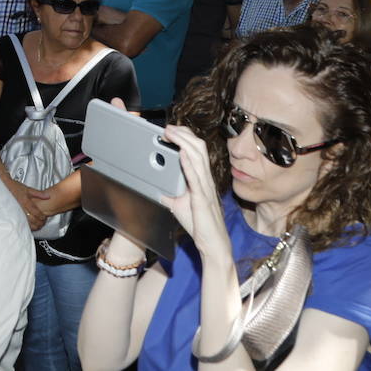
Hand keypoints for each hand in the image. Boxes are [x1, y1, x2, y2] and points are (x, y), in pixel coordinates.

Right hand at [3, 179, 51, 230]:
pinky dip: (24, 225)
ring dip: (33, 226)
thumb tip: (48, 196)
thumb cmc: (14, 187)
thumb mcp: (27, 189)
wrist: (2, 186)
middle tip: (42, 223)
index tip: (44, 218)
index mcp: (25, 201)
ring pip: (26, 223)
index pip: (36, 212)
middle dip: (39, 223)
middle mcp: (21, 208)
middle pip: (32, 219)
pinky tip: (27, 226)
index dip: (41, 216)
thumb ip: (38, 194)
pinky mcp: (11, 215)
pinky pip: (19, 223)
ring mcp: (15, 212)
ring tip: (36, 226)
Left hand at [160, 124, 231, 265]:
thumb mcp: (180, 205)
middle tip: (168, 127)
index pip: (196, 151)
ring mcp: (205, 188)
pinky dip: (188, 164)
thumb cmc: (200, 224)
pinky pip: (196, 178)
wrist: (213, 244)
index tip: (171, 130)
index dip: (185, 138)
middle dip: (183, 134)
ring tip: (172, 133)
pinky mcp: (202, 199)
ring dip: (184, 143)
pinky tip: (181, 154)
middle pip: (198, 148)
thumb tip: (157, 189)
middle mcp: (205, 180)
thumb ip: (171, 195)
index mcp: (201, 179)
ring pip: (199, 158)